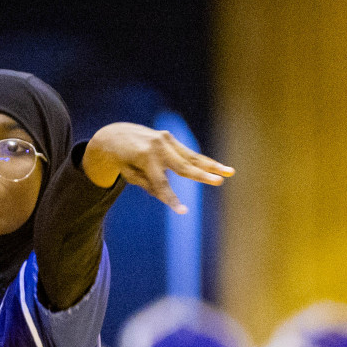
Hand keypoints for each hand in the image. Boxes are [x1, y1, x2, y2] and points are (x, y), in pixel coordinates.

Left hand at [81, 123, 232, 212]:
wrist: (116, 135)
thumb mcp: (129, 175)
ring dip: (212, 165)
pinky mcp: (169, 138)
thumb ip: (148, 185)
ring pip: (191, 156)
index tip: (183, 212)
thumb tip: (167, 195)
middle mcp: (157, 147)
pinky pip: (187, 153)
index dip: (171, 199)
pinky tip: (218, 168)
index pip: (160, 184)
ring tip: (229, 172)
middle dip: (202, 176)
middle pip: (182, 166)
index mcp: (144, 158)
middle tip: (218, 182)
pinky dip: (202, 161)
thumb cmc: (123, 161)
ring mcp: (164, 139)